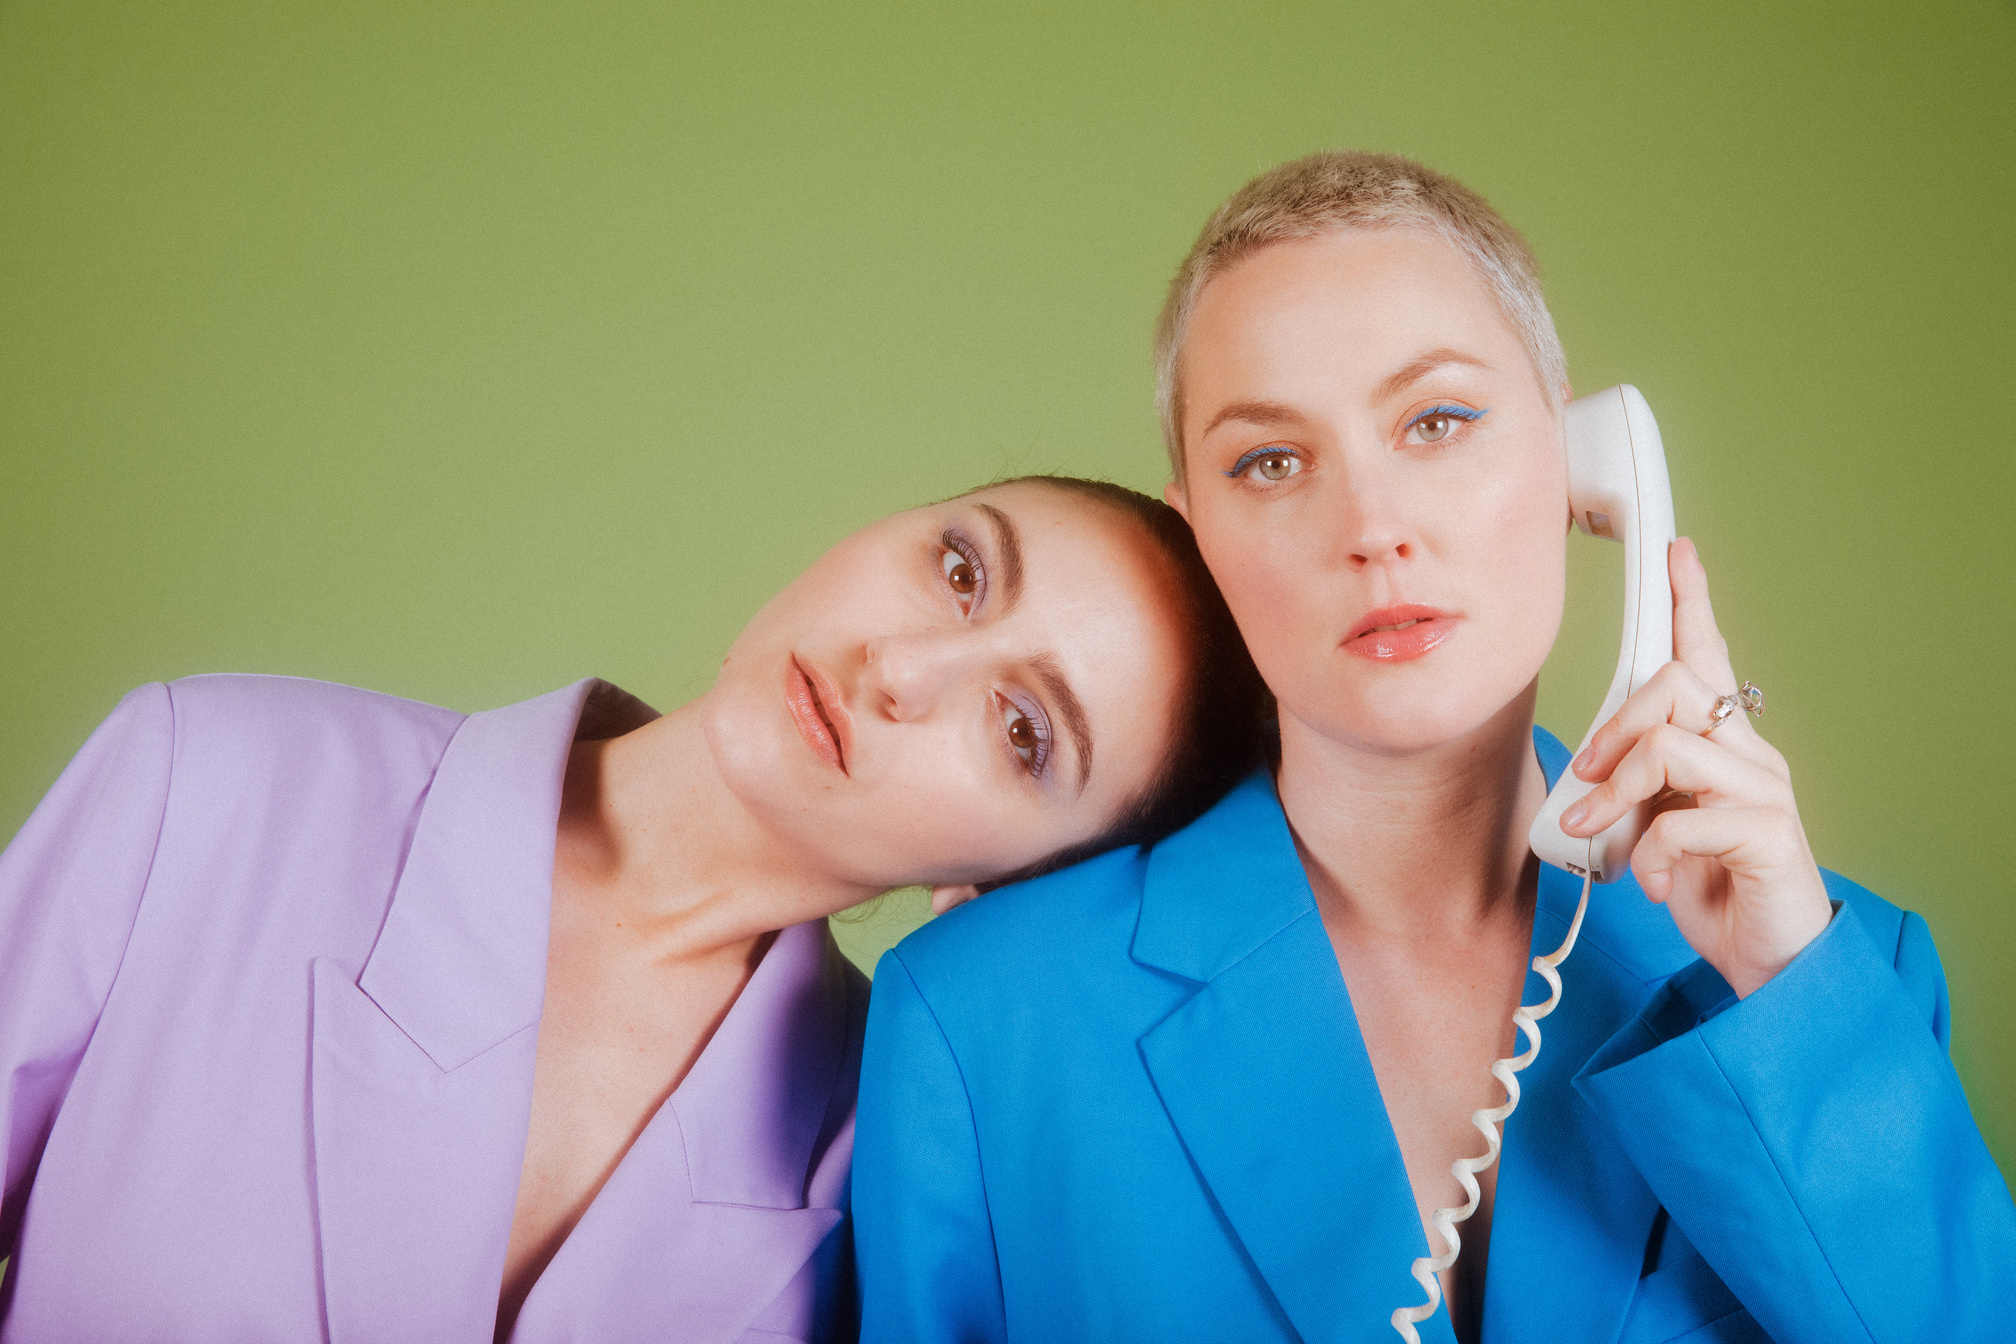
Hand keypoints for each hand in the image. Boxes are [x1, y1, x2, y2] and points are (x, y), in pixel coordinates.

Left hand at [1558, 538, 1831, 997]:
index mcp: (1723, 745)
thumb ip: (1636, 789)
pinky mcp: (1768, 834)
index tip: (1676, 550)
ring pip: (1670, 745)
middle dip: (1613, 726)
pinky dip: (1652, 854)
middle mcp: (1752, 754)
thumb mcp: (1657, 829)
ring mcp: (1765, 791)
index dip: (1689, 602)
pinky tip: (1655, 885)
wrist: (1773, 965)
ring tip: (1600, 833)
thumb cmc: (1713, 891)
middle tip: (1587, 778)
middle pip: (1674, 686)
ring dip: (1618, 791)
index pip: (1707, 657)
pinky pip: (1684, 818)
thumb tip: (1589, 771)